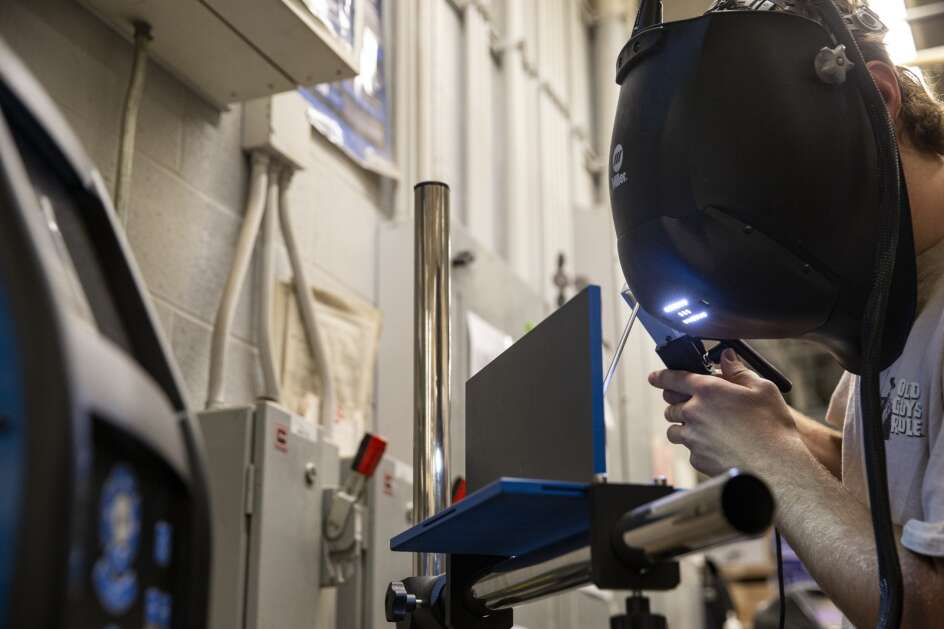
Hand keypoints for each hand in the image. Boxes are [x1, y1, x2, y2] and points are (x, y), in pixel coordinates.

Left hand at [648, 349, 797, 476]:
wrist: (775, 468)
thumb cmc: (772, 428)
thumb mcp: (762, 390)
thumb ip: (739, 371)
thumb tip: (726, 358)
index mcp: (708, 391)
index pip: (673, 378)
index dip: (661, 376)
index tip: (654, 377)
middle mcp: (694, 412)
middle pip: (671, 405)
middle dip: (679, 403)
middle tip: (696, 406)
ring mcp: (693, 437)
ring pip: (674, 428)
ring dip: (684, 425)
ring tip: (706, 428)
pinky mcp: (696, 458)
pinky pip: (688, 449)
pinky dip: (697, 446)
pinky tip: (718, 447)